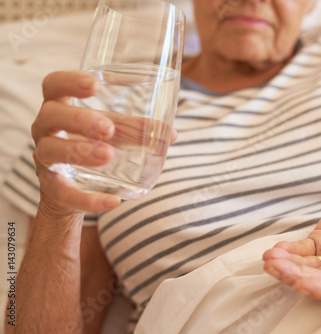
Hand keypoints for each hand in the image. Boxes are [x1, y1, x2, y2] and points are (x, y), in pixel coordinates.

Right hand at [32, 71, 177, 217]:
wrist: (71, 189)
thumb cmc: (93, 146)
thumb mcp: (112, 134)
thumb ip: (136, 130)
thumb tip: (171, 134)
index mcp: (61, 107)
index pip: (54, 85)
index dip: (70, 81)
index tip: (95, 84)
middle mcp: (46, 129)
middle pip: (51, 116)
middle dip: (79, 120)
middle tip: (108, 129)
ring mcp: (46, 159)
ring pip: (51, 151)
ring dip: (80, 152)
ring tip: (107, 155)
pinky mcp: (52, 188)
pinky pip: (64, 194)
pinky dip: (88, 199)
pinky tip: (113, 202)